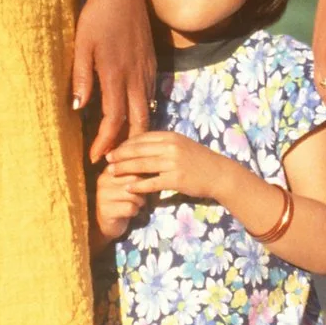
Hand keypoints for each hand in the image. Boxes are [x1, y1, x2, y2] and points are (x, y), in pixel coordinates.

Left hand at [73, 0, 153, 161]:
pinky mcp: (152, 64)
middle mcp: (136, 77)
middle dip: (128, 147)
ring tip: (122, 148)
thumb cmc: (97, 17)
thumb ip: (81, 77)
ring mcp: (147, 70)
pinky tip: (132, 119)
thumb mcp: (82, 46)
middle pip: (138, 122)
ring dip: (135, 132)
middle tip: (114, 162)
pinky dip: (141, 113)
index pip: (114, 119)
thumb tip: (77, 108)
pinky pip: (149, 96)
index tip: (95, 158)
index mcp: (116, 74)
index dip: (105, 142)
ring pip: (146, 110)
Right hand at [94, 160, 145, 240]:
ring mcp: (103, 195)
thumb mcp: (127, 182)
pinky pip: (130, 208)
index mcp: (109, 170)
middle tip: (140, 195)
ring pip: (133, 194)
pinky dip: (135, 211)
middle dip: (142, 189)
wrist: (108, 222)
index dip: (144, 171)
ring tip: (135, 204)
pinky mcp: (106, 210)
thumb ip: (136, 172)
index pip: (131, 164)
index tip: (149, 177)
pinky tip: (129, 212)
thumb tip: (154, 163)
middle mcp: (103, 180)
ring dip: (140, 201)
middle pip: (134, 179)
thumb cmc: (122, 199)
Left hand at [106, 131, 236, 204]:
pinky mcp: (176, 179)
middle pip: (139, 150)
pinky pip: (152, 182)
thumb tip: (141, 145)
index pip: (142, 137)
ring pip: (142, 165)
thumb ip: (163, 144)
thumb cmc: (199, 159)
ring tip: (111, 172)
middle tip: (106, 159)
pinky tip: (128, 188)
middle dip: (120, 154)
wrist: (218, 173)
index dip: (125, 143)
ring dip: (124, 169)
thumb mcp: (181, 144)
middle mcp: (170, 147)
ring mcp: (173, 163)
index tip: (114, 148)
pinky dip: (138, 186)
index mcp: (170, 136)